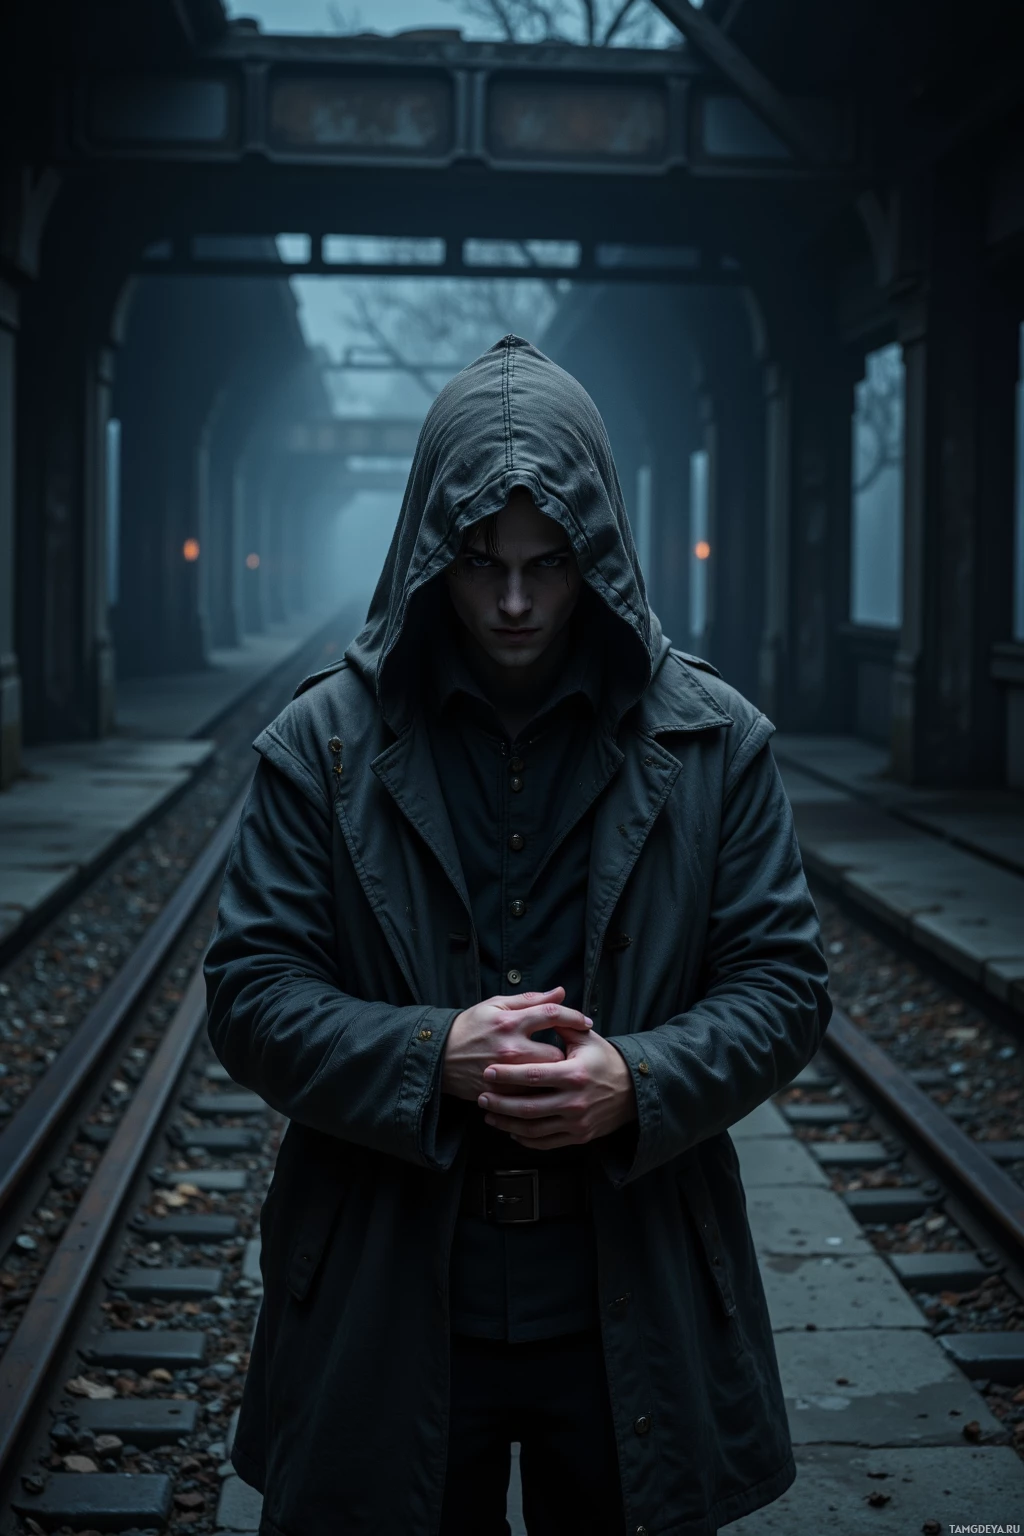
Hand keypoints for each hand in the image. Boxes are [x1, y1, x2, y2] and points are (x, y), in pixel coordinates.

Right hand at [441, 986, 591, 1102]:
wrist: (439, 1057)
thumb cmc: (470, 1027)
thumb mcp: (495, 1005)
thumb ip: (530, 1000)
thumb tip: (560, 992)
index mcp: (510, 1022)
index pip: (551, 1014)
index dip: (573, 1016)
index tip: (586, 1022)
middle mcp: (510, 1048)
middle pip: (556, 1053)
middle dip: (565, 1053)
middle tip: (568, 1053)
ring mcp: (506, 1074)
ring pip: (546, 1078)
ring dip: (554, 1074)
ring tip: (556, 1071)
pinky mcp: (501, 1093)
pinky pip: (531, 1096)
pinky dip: (538, 1091)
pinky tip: (540, 1086)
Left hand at [477, 1031, 637, 1149]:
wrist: (633, 1091)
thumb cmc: (605, 1060)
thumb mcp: (586, 1039)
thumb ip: (561, 1024)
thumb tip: (538, 1005)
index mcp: (574, 1073)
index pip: (533, 1075)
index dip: (508, 1075)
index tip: (488, 1072)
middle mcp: (575, 1101)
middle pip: (528, 1107)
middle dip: (500, 1103)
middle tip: (481, 1096)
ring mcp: (576, 1123)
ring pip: (533, 1129)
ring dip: (506, 1123)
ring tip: (489, 1114)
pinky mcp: (578, 1137)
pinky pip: (545, 1143)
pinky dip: (524, 1138)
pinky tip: (511, 1129)